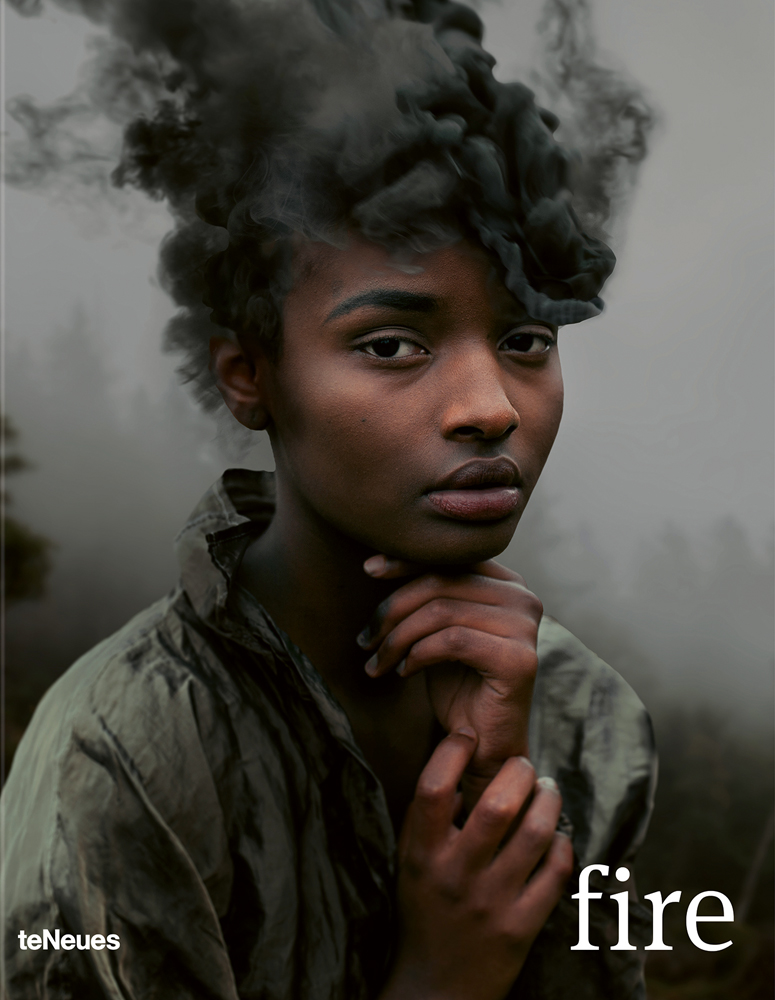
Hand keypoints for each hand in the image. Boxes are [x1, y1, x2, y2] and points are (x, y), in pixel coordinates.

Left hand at [359, 556, 541, 806]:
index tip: (368, 569)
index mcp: (509, 584)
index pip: (451, 557)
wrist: (481, 743)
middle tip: (365, 639)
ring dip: (397, 637)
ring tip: (377, 661)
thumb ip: (427, 594)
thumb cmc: (456, 683)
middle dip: (393, 609)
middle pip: (441, 582)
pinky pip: (452, 641)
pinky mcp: (518, 660)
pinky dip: (418, 654)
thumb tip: (375, 563)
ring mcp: (525, 629)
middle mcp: (524, 599)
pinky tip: (403, 671)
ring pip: (441, 611)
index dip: (406, 561)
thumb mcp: (437, 628)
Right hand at [380, 731, 572, 999]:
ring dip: (548, 802)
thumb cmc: (422, 913)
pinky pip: (554, 873)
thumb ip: (425, 820)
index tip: (467, 737)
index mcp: (421, 854)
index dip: (453, 753)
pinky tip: (557, 836)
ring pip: (534, 834)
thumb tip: (459, 774)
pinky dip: (561, 845)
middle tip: (523, 763)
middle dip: (518, 772)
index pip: (434, 788)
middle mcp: (455, 875)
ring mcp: (491, 902)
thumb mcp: (409, 864)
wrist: (434, 991)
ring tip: (548, 789)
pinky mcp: (521, 927)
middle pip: (496, 805)